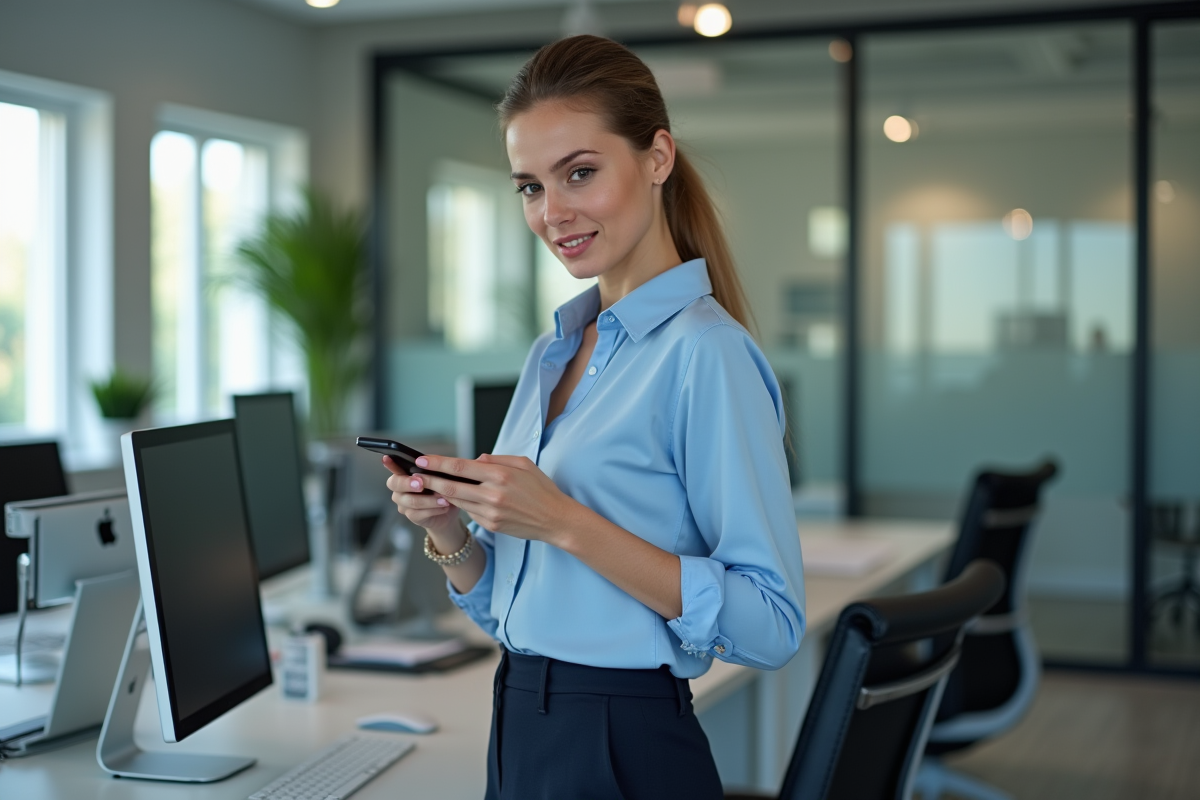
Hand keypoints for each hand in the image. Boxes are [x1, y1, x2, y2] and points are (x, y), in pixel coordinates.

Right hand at [383, 456, 461, 539]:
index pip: (394, 467)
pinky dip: (433, 510)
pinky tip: (443, 507)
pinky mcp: (412, 516)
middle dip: (408, 483)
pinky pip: (418, 514)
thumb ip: (431, 468)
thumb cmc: (442, 489)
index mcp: (405, 474)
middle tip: (421, 484)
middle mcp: (400, 489)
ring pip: (410, 501)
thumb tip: (428, 461)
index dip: (389, 464)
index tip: (387, 458)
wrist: (449, 510)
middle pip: (395, 484)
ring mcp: (403, 504)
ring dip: (429, 500)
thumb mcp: (440, 476)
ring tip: (444, 499)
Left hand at [409, 453, 577, 545]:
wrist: (555, 519)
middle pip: (451, 486)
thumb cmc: (541, 488)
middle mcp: (492, 494)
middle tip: (413, 475)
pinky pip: (469, 512)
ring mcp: (490, 512)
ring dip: (440, 493)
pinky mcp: (491, 525)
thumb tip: (475, 460)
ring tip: (426, 485)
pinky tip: (453, 498)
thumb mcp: (523, 464)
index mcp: (500, 475)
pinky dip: (460, 504)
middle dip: (428, 480)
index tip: (421, 459)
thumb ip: (497, 459)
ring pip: (457, 500)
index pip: (460, 467)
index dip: (438, 463)